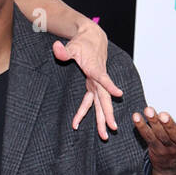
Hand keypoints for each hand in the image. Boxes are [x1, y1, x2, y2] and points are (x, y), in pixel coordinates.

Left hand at [53, 23, 122, 141]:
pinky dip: (85, 112)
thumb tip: (56, 48)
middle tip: (112, 128)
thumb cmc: (83, 42)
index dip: (110, 85)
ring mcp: (97, 83)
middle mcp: (98, 78)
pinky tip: (78, 123)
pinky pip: (91, 102)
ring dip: (102, 119)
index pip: (103, 78)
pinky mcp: (93, 85)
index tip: (119, 94)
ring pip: (101, 104)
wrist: (93, 37)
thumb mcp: (72, 45)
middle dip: (108, 114)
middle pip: (105, 98)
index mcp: (95, 68)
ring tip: (104, 136)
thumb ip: (64, 50)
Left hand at [133, 95, 175, 174]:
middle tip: (164, 114)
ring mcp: (166, 148)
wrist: (172, 164)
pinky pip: (147, 137)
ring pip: (159, 136)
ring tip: (148, 110)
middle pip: (175, 136)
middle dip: (169, 125)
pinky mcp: (153, 148)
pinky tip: (136, 117)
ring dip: (153, 123)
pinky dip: (141, 127)